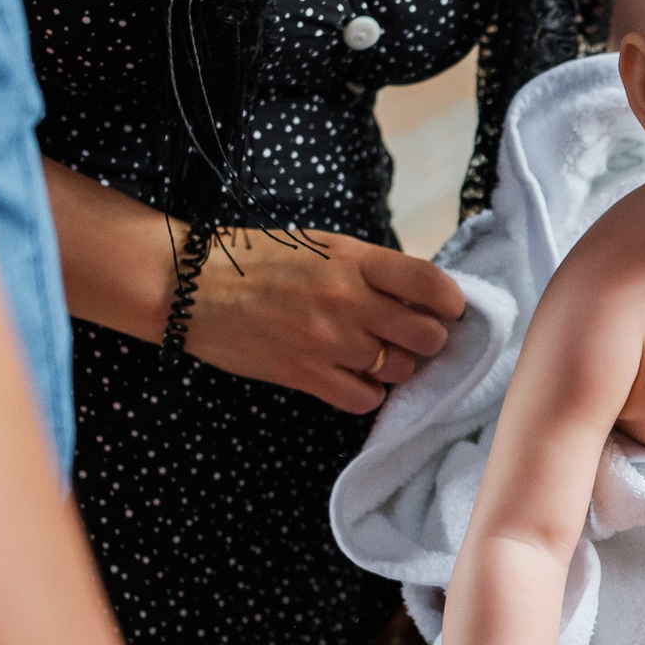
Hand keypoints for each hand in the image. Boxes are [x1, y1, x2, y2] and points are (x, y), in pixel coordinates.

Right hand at [185, 227, 465, 412]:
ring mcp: (328, 340)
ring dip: (397, 367)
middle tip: (412, 337)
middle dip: (428, 340)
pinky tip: (353, 377)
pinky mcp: (306, 374)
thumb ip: (370, 269)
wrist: (192, 287)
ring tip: (374, 354)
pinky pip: (366, 399)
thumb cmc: (257, 260)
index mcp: (354, 260)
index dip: (452, 303)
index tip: (448, 310)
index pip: (432, 284)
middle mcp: (348, 299)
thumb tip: (420, 295)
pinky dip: (368, 393)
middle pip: (427, 335)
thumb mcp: (322, 245)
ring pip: (400, 371)